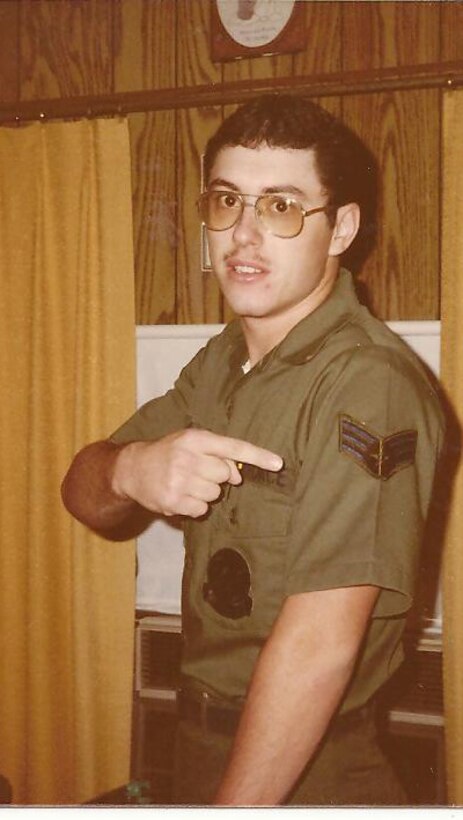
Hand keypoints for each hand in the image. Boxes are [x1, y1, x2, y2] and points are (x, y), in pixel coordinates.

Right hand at [112, 429, 282, 517]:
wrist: (132, 469)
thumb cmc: (168, 453)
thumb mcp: (190, 443)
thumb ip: (217, 454)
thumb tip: (238, 476)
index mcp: (194, 439)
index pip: (233, 447)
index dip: (258, 456)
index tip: (278, 463)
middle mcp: (187, 457)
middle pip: (225, 474)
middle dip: (217, 476)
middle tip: (198, 472)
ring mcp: (179, 480)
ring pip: (215, 493)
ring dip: (206, 492)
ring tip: (187, 483)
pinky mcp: (173, 500)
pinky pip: (202, 508)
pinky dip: (195, 505)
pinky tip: (181, 495)